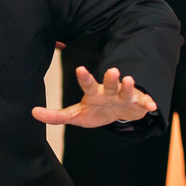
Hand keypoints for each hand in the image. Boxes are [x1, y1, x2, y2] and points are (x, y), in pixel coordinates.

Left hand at [32, 66, 157, 126]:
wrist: (119, 115)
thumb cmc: (96, 111)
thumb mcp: (75, 115)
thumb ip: (55, 116)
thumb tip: (33, 112)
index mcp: (94, 93)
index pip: (87, 83)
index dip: (84, 77)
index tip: (80, 68)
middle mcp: (110, 91)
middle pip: (110, 83)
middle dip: (111, 77)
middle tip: (112, 70)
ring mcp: (124, 97)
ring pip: (127, 90)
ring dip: (129, 86)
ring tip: (130, 80)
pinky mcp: (138, 105)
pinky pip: (144, 104)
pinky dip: (148, 104)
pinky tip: (153, 107)